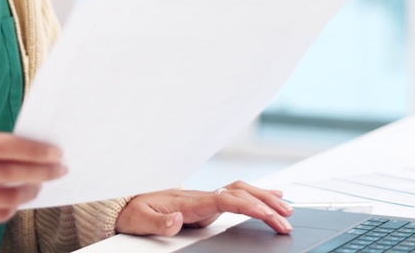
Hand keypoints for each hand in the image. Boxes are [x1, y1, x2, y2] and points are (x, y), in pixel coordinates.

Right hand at [0, 128, 67, 229]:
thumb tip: (36, 152)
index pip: (1, 146)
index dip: (32, 150)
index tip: (56, 152)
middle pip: (7, 174)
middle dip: (40, 172)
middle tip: (60, 169)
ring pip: (5, 199)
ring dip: (30, 190)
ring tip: (41, 183)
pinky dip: (13, 207)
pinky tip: (19, 197)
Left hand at [115, 181, 293, 236]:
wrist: (126, 203)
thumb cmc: (134, 212)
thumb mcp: (140, 221)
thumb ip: (159, 223)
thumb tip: (177, 219)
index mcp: (189, 202)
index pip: (226, 200)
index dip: (249, 206)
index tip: (268, 216)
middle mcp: (201, 196)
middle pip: (240, 193)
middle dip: (266, 205)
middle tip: (287, 220)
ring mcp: (205, 198)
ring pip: (242, 191)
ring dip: (265, 198)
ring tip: (287, 210)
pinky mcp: (207, 204)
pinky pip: (237, 195)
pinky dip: (257, 195)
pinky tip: (272, 197)